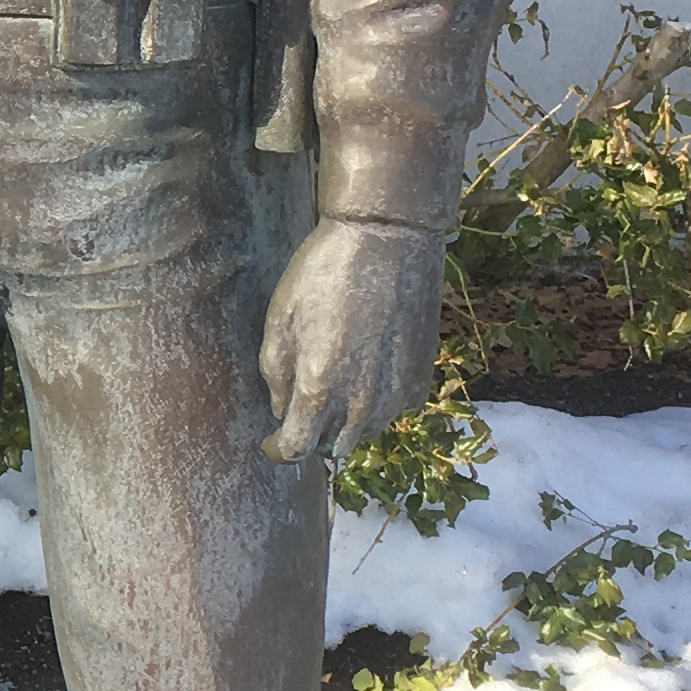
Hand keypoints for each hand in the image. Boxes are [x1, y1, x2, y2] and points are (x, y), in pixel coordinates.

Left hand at [260, 216, 445, 464]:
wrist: (388, 241)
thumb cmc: (324, 274)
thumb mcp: (280, 319)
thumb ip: (276, 374)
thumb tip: (282, 410)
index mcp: (319, 388)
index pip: (296, 448)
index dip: (279, 449)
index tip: (272, 442)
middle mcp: (360, 403)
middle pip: (330, 446)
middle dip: (311, 434)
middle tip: (301, 407)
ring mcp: (395, 396)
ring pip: (363, 432)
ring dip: (343, 421)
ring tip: (335, 382)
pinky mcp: (419, 382)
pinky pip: (391, 410)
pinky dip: (374, 402)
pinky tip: (367, 368)